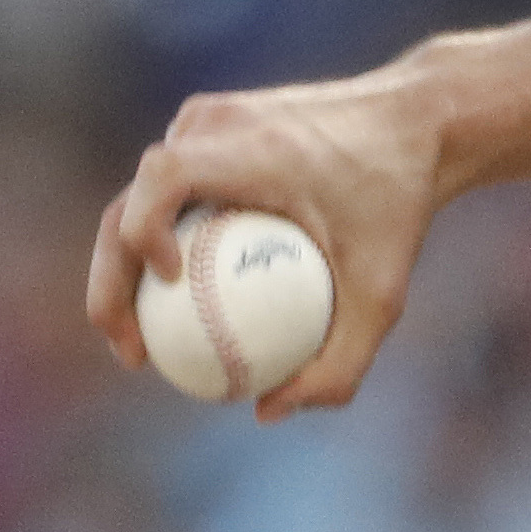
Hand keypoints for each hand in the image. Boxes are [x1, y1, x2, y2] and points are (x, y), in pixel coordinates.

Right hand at [86, 62, 454, 422]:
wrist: (419, 124)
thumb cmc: (402, 204)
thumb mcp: (385, 293)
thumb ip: (340, 361)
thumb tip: (268, 412)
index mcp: (246, 145)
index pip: (162, 180)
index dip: (140, 233)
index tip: (165, 286)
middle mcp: (214, 124)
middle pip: (129, 201)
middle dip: (111, 282)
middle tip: (131, 354)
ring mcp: (207, 120)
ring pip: (141, 198)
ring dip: (126, 267)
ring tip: (144, 341)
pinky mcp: (211, 127)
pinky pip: (171, 191)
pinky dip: (162, 243)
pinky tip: (180, 307)